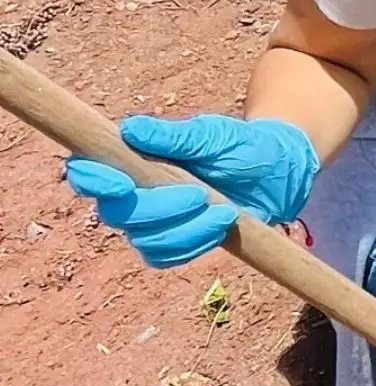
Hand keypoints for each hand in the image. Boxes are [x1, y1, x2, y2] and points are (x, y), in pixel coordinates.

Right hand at [65, 115, 318, 268]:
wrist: (276, 172)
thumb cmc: (237, 145)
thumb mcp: (211, 134)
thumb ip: (172, 136)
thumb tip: (130, 129)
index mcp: (132, 160)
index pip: (88, 174)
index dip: (93, 181)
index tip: (122, 182)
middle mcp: (132, 193)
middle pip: (117, 214)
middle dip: (158, 207)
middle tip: (199, 193)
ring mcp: (151, 222)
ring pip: (144, 240)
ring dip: (185, 227)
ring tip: (223, 208)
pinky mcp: (173, 244)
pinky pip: (166, 256)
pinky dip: (196, 242)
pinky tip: (222, 223)